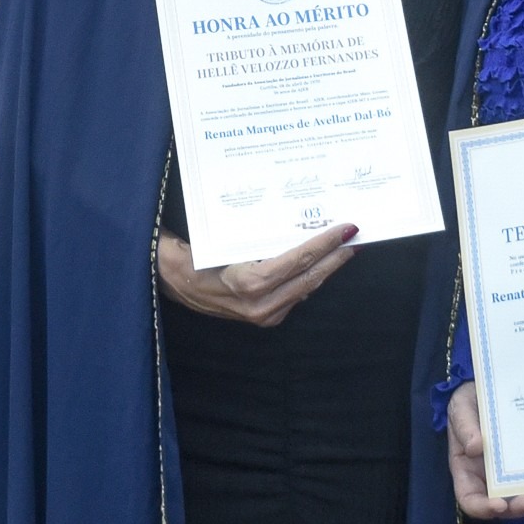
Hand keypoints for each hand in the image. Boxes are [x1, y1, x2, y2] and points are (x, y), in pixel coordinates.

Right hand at [157, 225, 358, 328]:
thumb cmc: (184, 257)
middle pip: (310, 278)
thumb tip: (276, 206)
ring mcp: (263, 314)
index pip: (297, 261)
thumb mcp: (210, 239)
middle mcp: (260, 305)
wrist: (167, 284)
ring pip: (306, 288)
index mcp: (248, 284)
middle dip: (335, 256)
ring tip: (344, 245)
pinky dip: (310, 276)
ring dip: (326, 267)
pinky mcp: (264, 317)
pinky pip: (296, 295)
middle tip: (356, 235)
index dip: (324, 244)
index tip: (345, 228)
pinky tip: (320, 260)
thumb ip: (242, 231)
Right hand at [445, 382, 523, 521]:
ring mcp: (510, 473)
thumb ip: (464, 427)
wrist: (489, 389)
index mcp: (467, 470)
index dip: (482, 508)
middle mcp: (488, 478)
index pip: (470, 499)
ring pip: (522, 497)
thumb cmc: (469, 402)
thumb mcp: (460, 408)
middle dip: (516, 508)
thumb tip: (475, 448)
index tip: (499, 505)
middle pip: (501, 505)